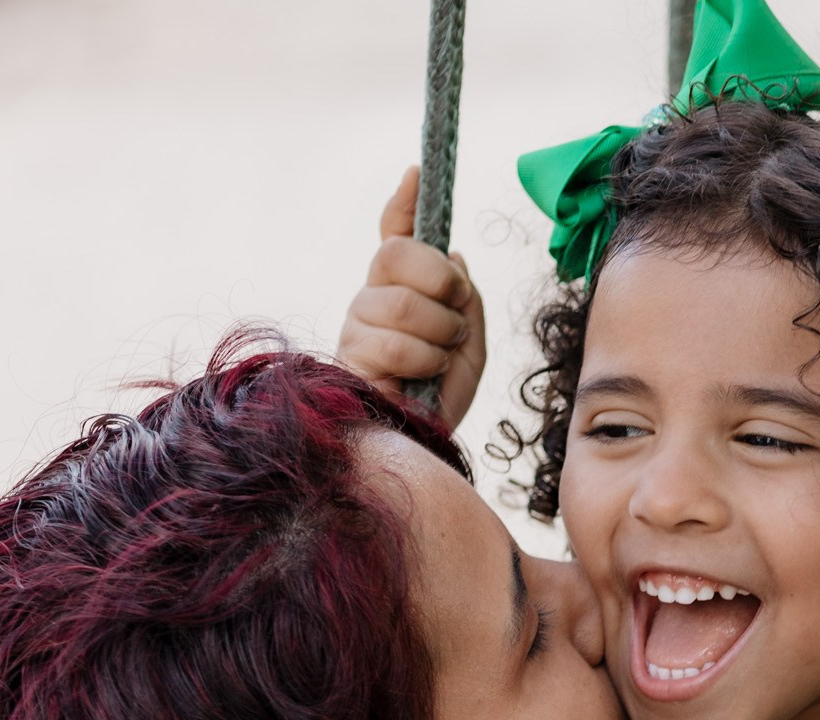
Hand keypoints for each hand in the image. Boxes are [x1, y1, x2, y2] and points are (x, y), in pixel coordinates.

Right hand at [338, 167, 487, 431]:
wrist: (422, 445)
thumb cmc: (440, 399)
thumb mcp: (469, 343)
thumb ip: (465, 298)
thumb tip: (454, 256)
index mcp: (400, 289)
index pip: (394, 235)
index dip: (403, 204)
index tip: (418, 173)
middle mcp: (372, 298)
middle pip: (397, 254)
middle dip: (440, 279)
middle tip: (457, 312)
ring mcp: (356, 325)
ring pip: (403, 302)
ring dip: (440, 332)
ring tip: (440, 359)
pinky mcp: (350, 357)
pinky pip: (396, 342)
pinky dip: (425, 361)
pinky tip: (422, 378)